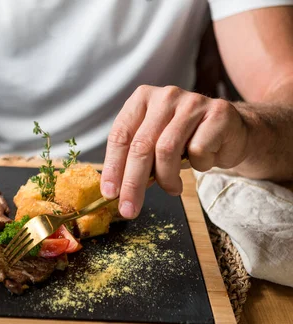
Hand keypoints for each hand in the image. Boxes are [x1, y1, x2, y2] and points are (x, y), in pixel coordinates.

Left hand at [100, 85, 249, 218]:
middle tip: (130, 209)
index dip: (112, 168)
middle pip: (140, 146)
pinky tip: (202, 161)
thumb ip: (135, 160)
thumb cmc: (186, 141)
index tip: (110, 194)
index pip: (120, 136)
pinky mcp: (217, 112)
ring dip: (166, 178)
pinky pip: (198, 149)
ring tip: (171, 188)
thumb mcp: (155, 146)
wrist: (233, 132)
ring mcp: (191, 101)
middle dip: (133, 183)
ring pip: (166, 150)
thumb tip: (116, 191)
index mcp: (141, 99)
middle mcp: (164, 96)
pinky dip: (198, 165)